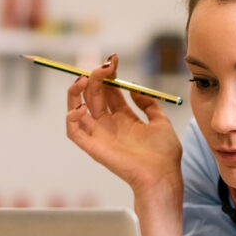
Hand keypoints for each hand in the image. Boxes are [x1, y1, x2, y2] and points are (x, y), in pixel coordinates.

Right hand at [66, 54, 182, 194]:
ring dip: (76, 91)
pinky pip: (73, 131)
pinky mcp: (92, 147)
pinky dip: (71, 117)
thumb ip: (148, 104)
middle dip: (96, 76)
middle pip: (94, 94)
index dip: (109, 74)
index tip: (113, 60)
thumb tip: (135, 89)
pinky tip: (82, 107)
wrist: (162, 176)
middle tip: (104, 65)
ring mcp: (99, 135)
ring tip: (83, 78)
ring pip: (77, 108)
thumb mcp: (161, 122)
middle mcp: (109, 124)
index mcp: (125, 118)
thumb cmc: (164, 155)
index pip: (110, 91)